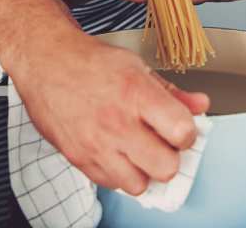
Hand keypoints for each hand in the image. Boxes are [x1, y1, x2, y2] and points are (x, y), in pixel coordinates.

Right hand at [13, 28, 208, 193]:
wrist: (45, 61)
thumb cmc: (90, 61)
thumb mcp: (135, 66)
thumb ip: (171, 91)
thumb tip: (200, 105)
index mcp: (135, 93)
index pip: (182, 132)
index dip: (187, 132)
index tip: (179, 126)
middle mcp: (116, 122)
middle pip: (166, 167)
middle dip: (168, 155)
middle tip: (160, 141)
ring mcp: (96, 144)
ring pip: (139, 185)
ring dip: (142, 169)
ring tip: (136, 149)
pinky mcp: (79, 158)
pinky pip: (112, 184)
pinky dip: (118, 172)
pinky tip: (115, 150)